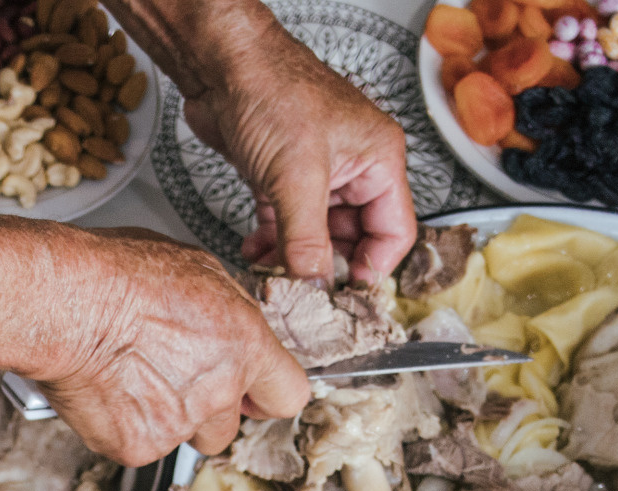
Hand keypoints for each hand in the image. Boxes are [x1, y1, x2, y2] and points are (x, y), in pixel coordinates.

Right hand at [39, 228, 312, 459]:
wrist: (65, 305)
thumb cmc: (119, 275)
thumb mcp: (197, 269)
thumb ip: (229, 311)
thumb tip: (235, 324)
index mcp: (244, 347)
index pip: (289, 395)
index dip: (268, 396)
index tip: (254, 394)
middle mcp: (218, 392)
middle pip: (230, 428)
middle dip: (208, 411)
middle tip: (175, 380)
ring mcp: (177, 425)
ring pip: (183, 438)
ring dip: (167, 418)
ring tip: (135, 378)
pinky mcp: (137, 446)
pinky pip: (141, 445)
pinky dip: (126, 425)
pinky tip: (111, 391)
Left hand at [186, 27, 417, 282]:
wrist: (223, 65)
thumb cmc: (272, 90)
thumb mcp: (296, 175)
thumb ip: (307, 238)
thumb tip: (316, 283)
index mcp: (378, 160)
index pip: (394, 232)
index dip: (372, 269)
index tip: (343, 297)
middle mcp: (354, 168)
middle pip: (354, 240)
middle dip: (327, 268)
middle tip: (302, 293)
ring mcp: (318, 174)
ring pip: (317, 236)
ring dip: (295, 260)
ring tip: (272, 278)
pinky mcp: (283, 178)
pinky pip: (287, 225)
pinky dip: (272, 245)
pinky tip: (256, 255)